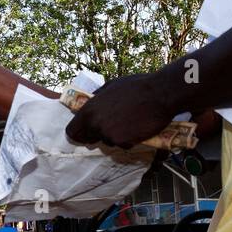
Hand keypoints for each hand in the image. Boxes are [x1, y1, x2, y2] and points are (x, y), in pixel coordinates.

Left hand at [66, 73, 180, 148]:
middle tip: (111, 128)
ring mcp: (109, 134)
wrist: (159, 94)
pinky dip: (129, 139)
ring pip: (107, 141)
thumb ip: (97, 98)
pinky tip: (137, 127)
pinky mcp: (123, 142)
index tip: (85, 133)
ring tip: (129, 121)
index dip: (78, 133)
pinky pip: (123, 144)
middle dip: (96, 135)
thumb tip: (89, 103)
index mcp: (89, 109)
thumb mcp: (110, 86)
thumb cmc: (136, 86)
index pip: (72, 131)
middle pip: (88, 139)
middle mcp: (95, 124)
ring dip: (115, 136)